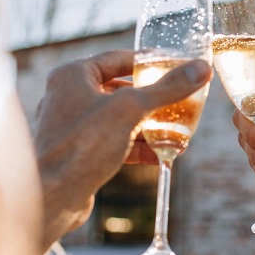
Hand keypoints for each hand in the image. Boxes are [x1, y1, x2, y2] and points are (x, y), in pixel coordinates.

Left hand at [34, 50, 210, 247]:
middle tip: (179, 100)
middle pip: (119, 89)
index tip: (175, 67)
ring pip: (117, 119)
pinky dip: (136, 146)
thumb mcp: (131, 110)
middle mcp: (67, 96)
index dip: (149, 62)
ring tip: (177, 131)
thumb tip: (201, 70)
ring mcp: (71, 127)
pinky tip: (162, 154)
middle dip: (152, 99)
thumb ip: (167, 89)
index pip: (118, 58)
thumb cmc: (83, 145)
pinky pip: (112, 142)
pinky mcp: (78, 153)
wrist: (53, 196)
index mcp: (72, 75)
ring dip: (148, 125)